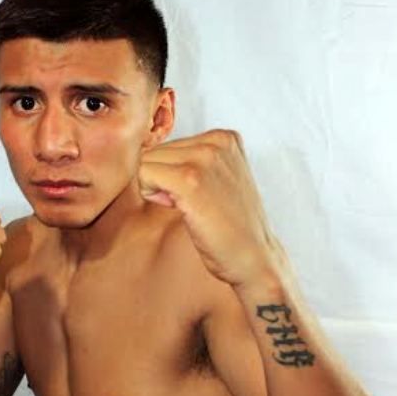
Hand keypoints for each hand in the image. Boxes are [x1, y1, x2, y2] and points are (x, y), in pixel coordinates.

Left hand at [138, 129, 279, 286]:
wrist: (253, 257)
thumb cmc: (232, 227)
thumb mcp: (220, 179)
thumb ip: (193, 160)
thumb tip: (145, 155)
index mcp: (224, 137)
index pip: (169, 144)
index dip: (172, 175)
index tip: (196, 195)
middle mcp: (216, 141)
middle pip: (155, 151)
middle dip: (161, 179)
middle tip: (191, 205)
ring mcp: (204, 157)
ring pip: (145, 161)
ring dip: (156, 188)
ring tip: (189, 207)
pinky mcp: (189, 178)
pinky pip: (143, 174)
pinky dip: (149, 194)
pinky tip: (178, 209)